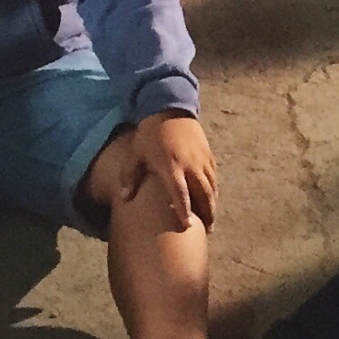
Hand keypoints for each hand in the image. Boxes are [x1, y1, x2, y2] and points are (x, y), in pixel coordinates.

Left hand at [114, 113, 218, 230]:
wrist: (169, 108)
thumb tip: (124, 199)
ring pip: (212, 186)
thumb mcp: (135, 154)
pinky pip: (214, 176)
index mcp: (171, 166)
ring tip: (212, 219)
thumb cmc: (149, 134)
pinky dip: (214, 189)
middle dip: (207, 213)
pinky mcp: (208, 154)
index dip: (184, 210)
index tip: (187, 226)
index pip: (180, 193)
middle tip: (207, 230)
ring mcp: (202, 159)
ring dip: (213, 204)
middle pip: (203, 193)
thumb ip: (130, 177)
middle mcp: (190, 165)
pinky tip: (212, 198)